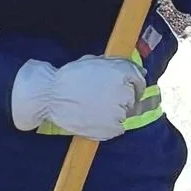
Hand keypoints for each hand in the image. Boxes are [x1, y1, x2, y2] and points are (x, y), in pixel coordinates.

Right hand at [11, 55, 145, 140]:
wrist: (50, 96)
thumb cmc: (69, 78)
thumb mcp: (94, 62)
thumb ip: (119, 65)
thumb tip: (140, 71)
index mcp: (121, 73)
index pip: (139, 81)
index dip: (134, 85)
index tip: (128, 89)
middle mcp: (124, 92)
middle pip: (132, 98)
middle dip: (121, 98)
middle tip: (101, 98)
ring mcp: (119, 112)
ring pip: (125, 114)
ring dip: (114, 112)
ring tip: (94, 109)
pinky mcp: (112, 128)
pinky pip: (118, 128)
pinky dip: (109, 125)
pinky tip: (94, 118)